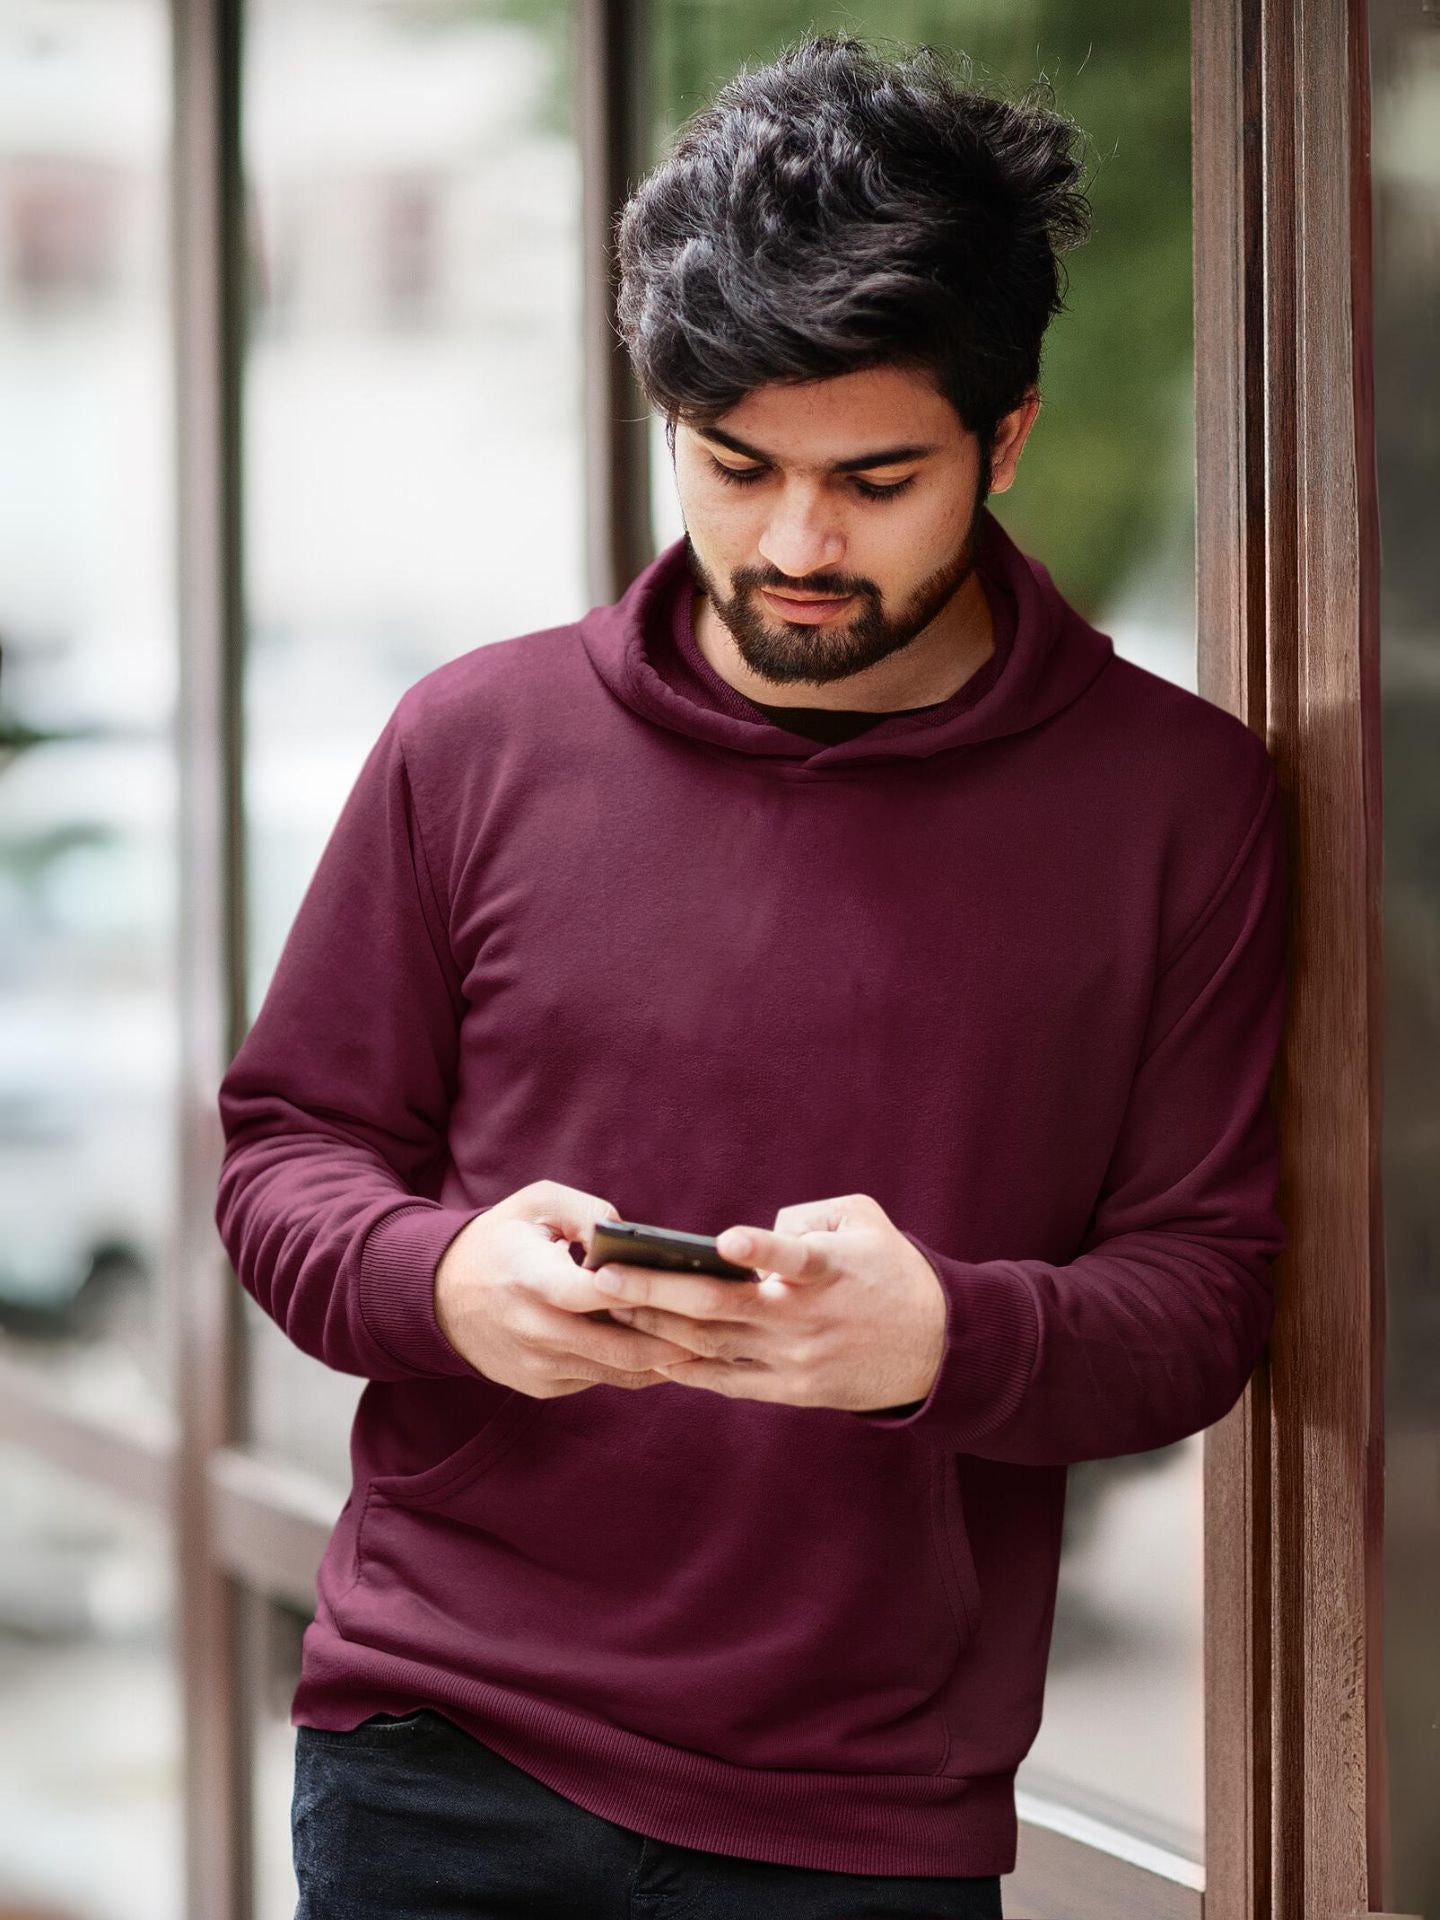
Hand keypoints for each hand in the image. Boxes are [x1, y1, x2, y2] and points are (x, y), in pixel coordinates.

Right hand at [433, 1180, 699, 1396]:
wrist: (440, 1297)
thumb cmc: (499, 1239)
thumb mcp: (535, 1203)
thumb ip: (586, 1211)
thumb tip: (632, 1235)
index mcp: (527, 1278)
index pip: (589, 1294)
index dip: (635, 1292)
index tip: (682, 1285)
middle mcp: (532, 1329)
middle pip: (618, 1347)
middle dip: (674, 1340)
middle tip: (723, 1328)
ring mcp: (537, 1365)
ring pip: (616, 1371)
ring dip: (664, 1360)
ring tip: (712, 1343)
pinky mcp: (542, 1386)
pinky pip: (601, 1380)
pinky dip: (637, 1369)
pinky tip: (672, 1352)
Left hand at [591, 1192, 947, 1410]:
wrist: (935, 1349)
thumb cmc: (892, 1270)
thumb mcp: (865, 1221)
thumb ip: (807, 1215)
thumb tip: (752, 1238)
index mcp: (830, 1271)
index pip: (795, 1258)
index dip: (762, 1249)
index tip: (725, 1240)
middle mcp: (806, 1319)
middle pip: (722, 1306)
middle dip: (658, 1290)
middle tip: (605, 1275)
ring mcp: (795, 1360)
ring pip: (713, 1345)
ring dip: (657, 1327)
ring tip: (608, 1307)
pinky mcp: (791, 1390)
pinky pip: (728, 1382)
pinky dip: (688, 1370)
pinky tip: (649, 1353)